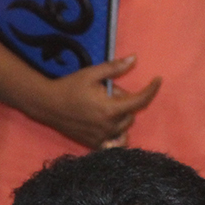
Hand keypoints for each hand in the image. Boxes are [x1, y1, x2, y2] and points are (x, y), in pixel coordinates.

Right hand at [30, 56, 160, 149]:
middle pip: (130, 114)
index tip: (158, 80)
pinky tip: (109, 126)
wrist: (47, 105)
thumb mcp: (92, 74)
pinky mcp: (94, 144)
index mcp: (110, 109)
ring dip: (120, 116)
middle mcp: (109, 126)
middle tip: (107, 92)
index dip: (152, 89)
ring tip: (102, 107)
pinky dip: (116, 135)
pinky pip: (114, 143)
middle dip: (124, 102)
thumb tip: (134, 59)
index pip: (140, 101)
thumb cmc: (69, 87)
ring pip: (124, 128)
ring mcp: (101, 138)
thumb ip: (114, 68)